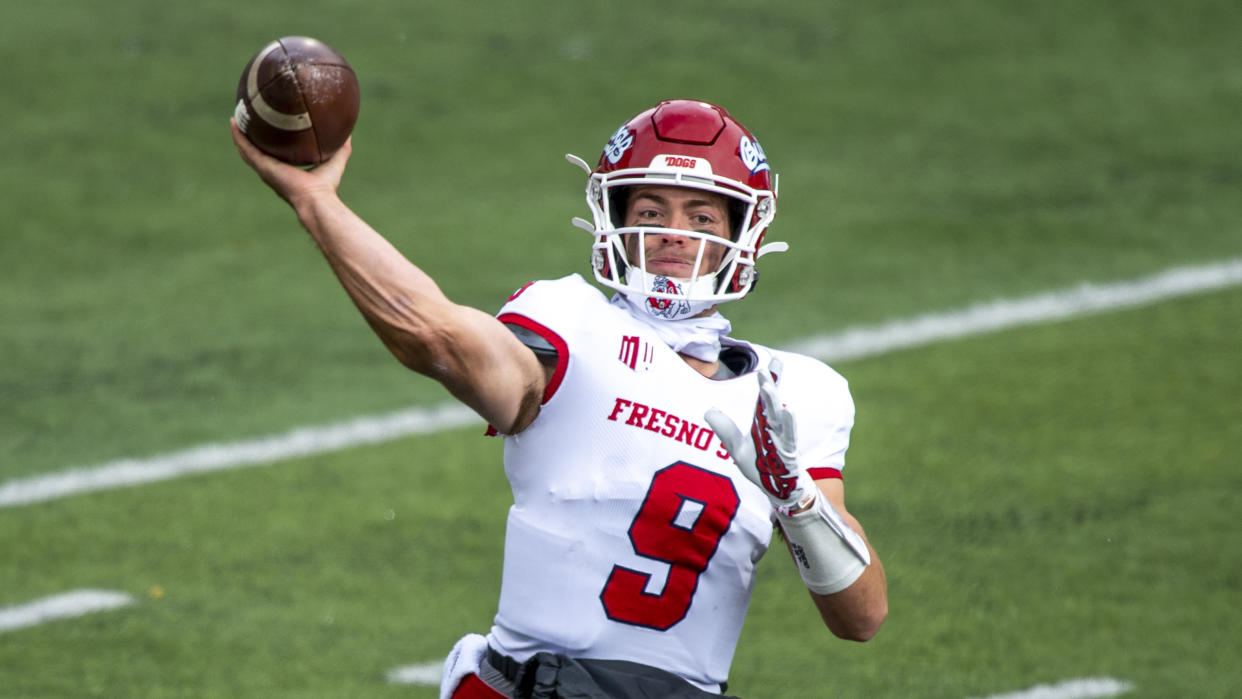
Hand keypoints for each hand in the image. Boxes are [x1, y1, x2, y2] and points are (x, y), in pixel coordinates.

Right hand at [230, 117, 349, 208]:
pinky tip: (233, 122)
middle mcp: (272, 170)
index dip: (269, 142)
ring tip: (235, 117)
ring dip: (240, 134)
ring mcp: (265, 169)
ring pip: (246, 149)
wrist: (316, 198)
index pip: (274, 154)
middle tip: (246, 120)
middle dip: (250, 136)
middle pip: (256, 151)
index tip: (267, 129)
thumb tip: (349, 132)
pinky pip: (246, 148)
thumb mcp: (335, 160)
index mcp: (285, 170)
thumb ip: (342, 147)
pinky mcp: (262, 166)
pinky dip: (238, 136)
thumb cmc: (326, 186)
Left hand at [705, 358, 818, 513]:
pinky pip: (788, 437)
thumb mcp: (736, 448)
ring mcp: (781, 439)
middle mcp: (773, 428)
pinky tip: (788, 411)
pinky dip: (788, 424)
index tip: (770, 363)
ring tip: (768, 385)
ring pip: (777, 417)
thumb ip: (725, 430)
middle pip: (770, 403)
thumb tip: (708, 411)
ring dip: (773, 401)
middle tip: (767, 368)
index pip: (763, 399)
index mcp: (762, 424)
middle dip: (769, 385)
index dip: (766, 381)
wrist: (777, 490)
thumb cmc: (760, 467)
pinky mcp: (787, 453)